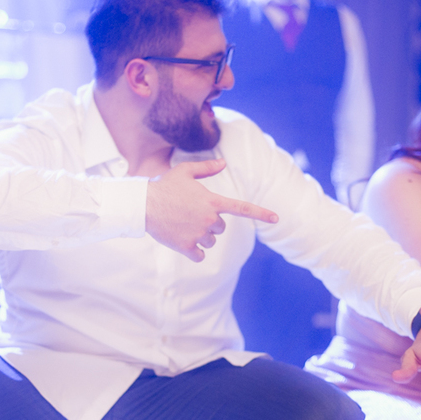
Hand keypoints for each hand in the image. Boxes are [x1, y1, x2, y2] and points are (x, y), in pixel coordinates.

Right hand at [146, 159, 277, 261]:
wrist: (143, 205)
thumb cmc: (163, 186)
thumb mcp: (185, 171)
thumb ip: (206, 168)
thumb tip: (223, 163)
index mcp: (213, 201)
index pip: (243, 208)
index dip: (261, 213)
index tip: (277, 219)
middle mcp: (209, 219)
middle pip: (220, 228)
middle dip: (209, 223)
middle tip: (190, 215)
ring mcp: (199, 234)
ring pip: (210, 241)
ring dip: (200, 236)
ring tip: (182, 224)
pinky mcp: (187, 247)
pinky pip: (200, 256)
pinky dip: (194, 251)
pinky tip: (182, 241)